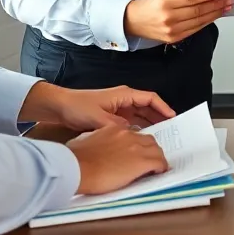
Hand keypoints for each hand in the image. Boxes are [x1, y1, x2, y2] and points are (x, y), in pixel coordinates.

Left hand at [19, 82, 175, 130]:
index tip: (173, 118)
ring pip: (141, 115)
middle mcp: (124, 100)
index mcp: (124, 95)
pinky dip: (139, 128)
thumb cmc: (78, 107)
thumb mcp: (99, 118)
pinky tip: (141, 139)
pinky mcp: (113, 116)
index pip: (150, 98)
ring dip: (150, 124)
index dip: (163, 108)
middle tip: (171, 131)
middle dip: (160, 117)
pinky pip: (132, 122)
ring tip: (160, 137)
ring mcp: (118, 108)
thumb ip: (118, 126)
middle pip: (148, 107)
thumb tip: (133, 133)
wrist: (60, 107)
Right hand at [67, 125, 169, 194]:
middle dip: (150, 150)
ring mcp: (136, 147)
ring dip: (156, 158)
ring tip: (154, 168)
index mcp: (113, 130)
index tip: (135, 154)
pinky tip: (159, 172)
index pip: (133, 134)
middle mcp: (127, 135)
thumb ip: (95, 143)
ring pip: (156, 150)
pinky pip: (159, 162)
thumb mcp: (84, 143)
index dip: (136, 145)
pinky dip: (161, 167)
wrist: (77, 168)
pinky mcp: (142, 161)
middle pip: (148, 140)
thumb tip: (94, 151)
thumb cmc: (74, 158)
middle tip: (147, 161)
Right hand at [124, 0, 233, 43]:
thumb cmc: (146, 6)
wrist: (132, 22)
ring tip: (225, 8)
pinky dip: (206, 23)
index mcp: (165, 4)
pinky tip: (213, 17)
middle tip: (228, 0)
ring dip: (215, 15)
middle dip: (216, 5)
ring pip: (199, 22)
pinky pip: (195, 30)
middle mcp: (169, 18)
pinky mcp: (174, 39)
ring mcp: (172, 31)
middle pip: (198, 11)